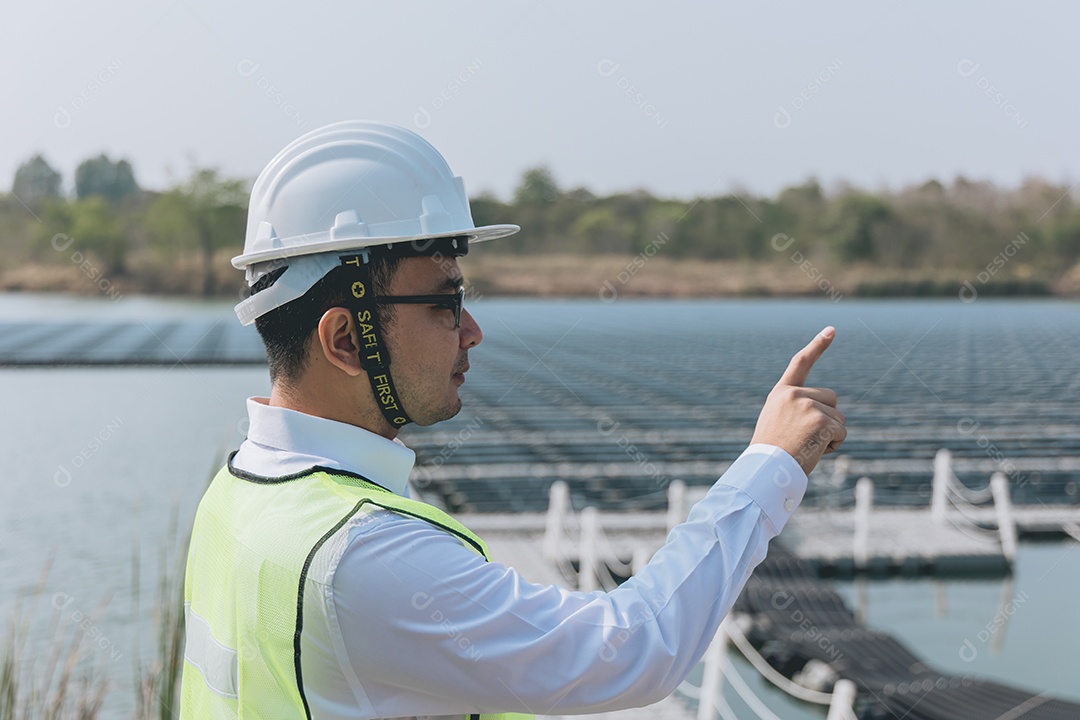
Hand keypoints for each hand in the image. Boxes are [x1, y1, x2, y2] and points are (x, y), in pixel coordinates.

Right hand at [750, 326, 845, 475]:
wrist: (766, 469)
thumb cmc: (772, 453)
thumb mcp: (778, 423)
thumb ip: (798, 410)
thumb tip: (830, 416)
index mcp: (781, 393)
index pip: (801, 362)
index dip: (818, 345)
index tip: (832, 330)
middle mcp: (794, 394)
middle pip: (831, 398)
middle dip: (827, 417)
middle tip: (805, 437)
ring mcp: (808, 405)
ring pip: (838, 416)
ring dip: (830, 434)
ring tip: (806, 445)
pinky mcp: (821, 420)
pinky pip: (841, 431)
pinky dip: (834, 444)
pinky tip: (815, 451)